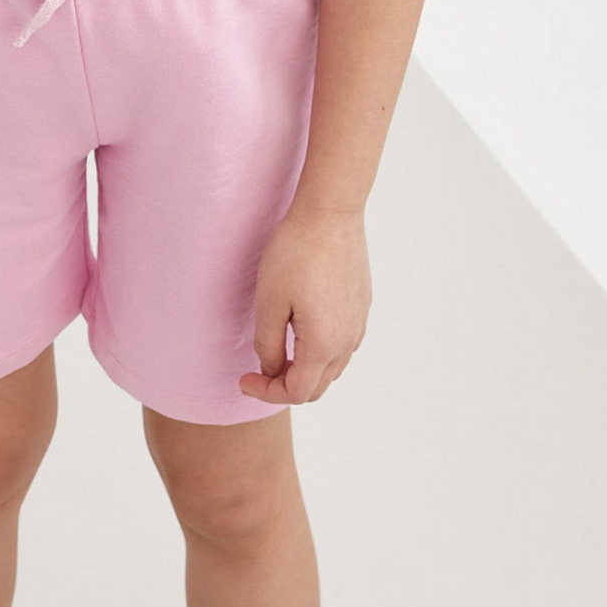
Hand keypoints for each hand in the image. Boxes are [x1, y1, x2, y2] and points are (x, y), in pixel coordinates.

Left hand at [238, 201, 370, 404]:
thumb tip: (272, 370)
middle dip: (284, 386)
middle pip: (317, 387)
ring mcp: (359, 323)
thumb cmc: (295, 254)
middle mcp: (348, 341)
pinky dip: (321, 353)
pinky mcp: (362, 306)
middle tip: (256, 371)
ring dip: (304, 371)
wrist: (330, 214)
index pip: (297, 392)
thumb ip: (269, 345)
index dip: (266, 393)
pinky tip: (302, 331)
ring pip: (333, 368)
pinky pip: (343, 345)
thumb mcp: (269, 303)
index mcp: (324, 345)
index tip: (244, 379)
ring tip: (278, 353)